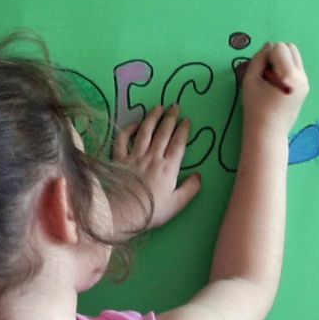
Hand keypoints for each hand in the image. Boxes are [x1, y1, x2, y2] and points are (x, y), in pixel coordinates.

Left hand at [113, 104, 202, 234]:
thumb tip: (199, 175)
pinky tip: (134, 124)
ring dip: (152, 118)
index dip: (183, 130)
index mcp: (168, 168)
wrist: (123, 213)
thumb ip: (190, 189)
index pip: (178, 144)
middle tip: (175, 106)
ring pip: (145, 132)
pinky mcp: (119, 159)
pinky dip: (128, 130)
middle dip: (170, 118)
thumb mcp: (177, 204)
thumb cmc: (152, 211)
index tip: (187, 120)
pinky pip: (122, 140)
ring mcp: (134, 157)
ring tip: (158, 108)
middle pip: (163, 133)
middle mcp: (152, 158)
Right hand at [240, 42, 308, 138]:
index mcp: (290, 76)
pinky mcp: (305, 88)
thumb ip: (258, 59)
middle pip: (291, 48)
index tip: (260, 70)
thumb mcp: (250, 81)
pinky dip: (286, 69)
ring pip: (295, 57)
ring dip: (282, 61)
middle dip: (277, 54)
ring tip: (271, 79)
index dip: (266, 55)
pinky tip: (277, 85)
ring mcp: (306, 82)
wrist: (268, 133)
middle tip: (266, 72)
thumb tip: (268, 47)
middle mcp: (302, 77)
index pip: (280, 47)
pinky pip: (296, 68)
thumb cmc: (255, 109)